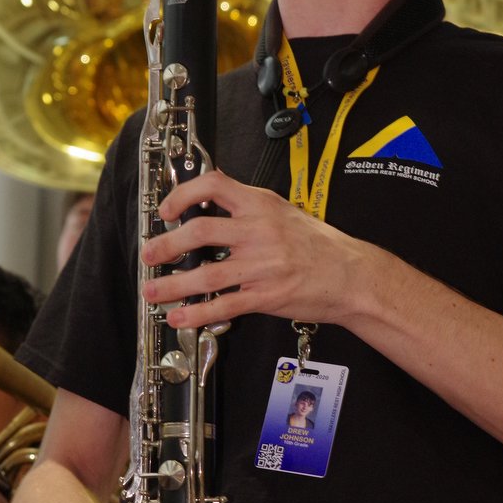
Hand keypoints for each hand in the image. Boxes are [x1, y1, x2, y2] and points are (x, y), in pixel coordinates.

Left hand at [140, 169, 365, 330]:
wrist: (353, 276)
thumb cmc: (320, 245)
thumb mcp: (284, 212)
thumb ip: (250, 208)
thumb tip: (212, 203)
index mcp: (261, 204)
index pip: (214, 185)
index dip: (183, 194)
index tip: (167, 209)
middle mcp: (259, 230)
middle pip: (200, 231)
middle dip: (166, 245)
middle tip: (150, 254)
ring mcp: (262, 265)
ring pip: (205, 275)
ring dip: (172, 286)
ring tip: (153, 292)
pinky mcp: (266, 295)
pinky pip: (223, 306)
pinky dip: (197, 314)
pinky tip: (180, 318)